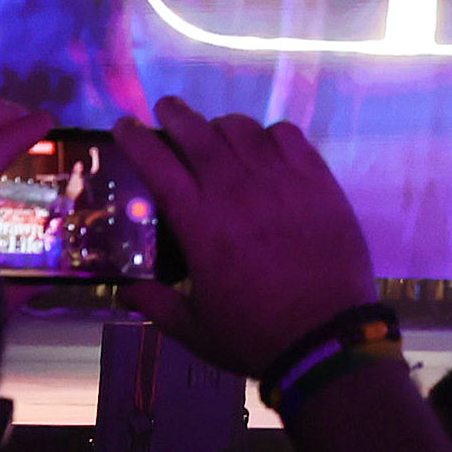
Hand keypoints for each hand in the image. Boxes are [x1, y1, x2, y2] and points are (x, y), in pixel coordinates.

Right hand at [113, 96, 377, 377]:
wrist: (327, 340)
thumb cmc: (256, 336)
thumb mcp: (196, 330)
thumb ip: (157, 305)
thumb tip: (124, 291)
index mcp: (200, 224)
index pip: (158, 164)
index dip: (136, 139)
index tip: (124, 125)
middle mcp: (237, 192)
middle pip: (198, 133)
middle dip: (176, 115)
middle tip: (167, 111)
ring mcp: (281, 182)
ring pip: (244, 130)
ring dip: (222, 125)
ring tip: (217, 132)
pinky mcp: (318, 182)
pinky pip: (289, 136)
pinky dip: (270, 134)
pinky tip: (266, 146)